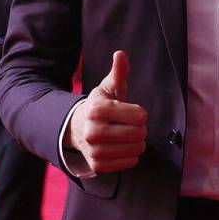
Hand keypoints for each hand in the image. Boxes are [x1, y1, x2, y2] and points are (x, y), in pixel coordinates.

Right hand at [64, 50, 147, 172]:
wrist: (77, 129)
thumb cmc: (100, 106)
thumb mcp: (109, 88)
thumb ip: (118, 72)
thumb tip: (120, 54)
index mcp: (97, 109)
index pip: (140, 115)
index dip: (140, 113)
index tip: (129, 111)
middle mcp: (93, 131)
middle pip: (140, 133)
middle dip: (140, 128)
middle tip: (128, 124)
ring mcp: (95, 150)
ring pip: (137, 148)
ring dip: (137, 142)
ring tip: (125, 135)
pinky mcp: (98, 165)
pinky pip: (131, 162)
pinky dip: (131, 155)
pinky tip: (121, 147)